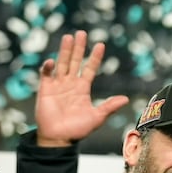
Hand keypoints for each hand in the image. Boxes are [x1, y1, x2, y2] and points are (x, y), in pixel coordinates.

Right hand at [36, 32, 129, 146]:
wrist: (59, 139)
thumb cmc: (77, 130)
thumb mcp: (97, 117)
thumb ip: (109, 107)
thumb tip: (125, 99)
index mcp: (82, 89)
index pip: (89, 69)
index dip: (94, 57)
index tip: (100, 45)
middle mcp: (70, 84)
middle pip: (75, 61)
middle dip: (78, 48)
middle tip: (82, 33)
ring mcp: (57, 85)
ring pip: (62, 64)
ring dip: (65, 51)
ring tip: (68, 37)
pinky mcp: (45, 90)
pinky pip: (46, 75)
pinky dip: (48, 68)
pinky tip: (51, 61)